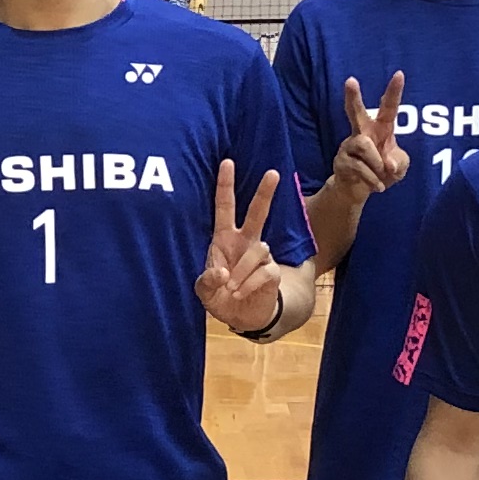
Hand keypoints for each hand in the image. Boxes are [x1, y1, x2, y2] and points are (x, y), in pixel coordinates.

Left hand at [195, 161, 287, 332]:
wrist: (241, 317)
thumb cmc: (220, 295)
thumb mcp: (205, 290)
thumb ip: (207, 281)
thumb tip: (222, 273)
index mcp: (224, 238)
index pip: (225, 206)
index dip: (225, 185)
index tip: (227, 162)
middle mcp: (245, 241)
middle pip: (257, 212)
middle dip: (264, 193)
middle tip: (273, 173)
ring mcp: (260, 256)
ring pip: (259, 248)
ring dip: (242, 270)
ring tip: (231, 288)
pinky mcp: (271, 272)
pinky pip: (264, 271)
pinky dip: (249, 284)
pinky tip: (240, 294)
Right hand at [325, 76, 411, 208]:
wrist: (358, 191)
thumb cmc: (382, 172)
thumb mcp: (399, 167)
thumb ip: (399, 162)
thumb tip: (387, 164)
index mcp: (380, 129)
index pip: (388, 107)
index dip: (394, 91)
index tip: (399, 74)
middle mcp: (362, 133)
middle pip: (356, 112)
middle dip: (353, 97)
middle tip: (350, 80)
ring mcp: (349, 146)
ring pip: (364, 146)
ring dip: (377, 164)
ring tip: (381, 174)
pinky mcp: (341, 160)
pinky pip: (360, 167)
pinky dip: (373, 179)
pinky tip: (378, 186)